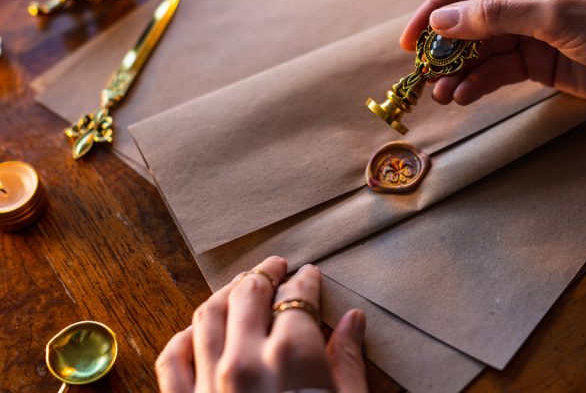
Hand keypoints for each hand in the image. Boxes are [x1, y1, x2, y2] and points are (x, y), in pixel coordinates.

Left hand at [155, 256, 367, 392]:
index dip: (305, 281)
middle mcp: (245, 358)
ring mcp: (208, 381)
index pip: (296, 296)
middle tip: (277, 264)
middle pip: (250, 292)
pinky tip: (198, 328)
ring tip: (242, 283)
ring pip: (208, 312)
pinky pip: (172, 356)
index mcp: (292, 355)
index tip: (310, 276)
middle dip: (265, 271)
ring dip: (227, 290)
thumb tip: (353, 321)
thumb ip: (349, 361)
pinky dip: (184, 334)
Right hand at [400, 0, 585, 106]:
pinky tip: (464, 97)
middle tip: (425, 73)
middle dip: (447, 48)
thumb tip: (441, 21)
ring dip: (460, 72)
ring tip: (442, 94)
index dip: (436, 9)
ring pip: (483, 50)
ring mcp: (531, 32)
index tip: (412, 38)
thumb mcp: (552, 15)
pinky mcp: (538, 62)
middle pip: (472, 20)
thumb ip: (495, 17)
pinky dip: (481, 83)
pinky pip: (500, 70)